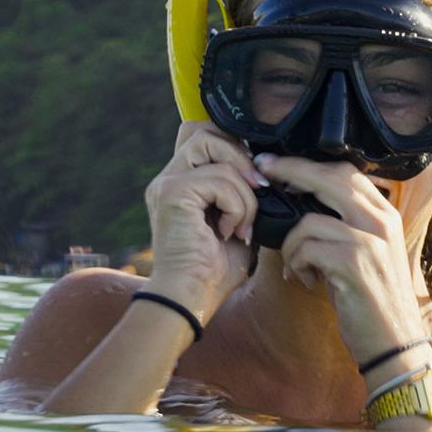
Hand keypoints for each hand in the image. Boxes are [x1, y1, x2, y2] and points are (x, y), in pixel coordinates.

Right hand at [144, 122, 265, 318]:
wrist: (190, 301)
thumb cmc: (212, 271)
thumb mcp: (235, 221)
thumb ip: (240, 191)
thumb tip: (265, 171)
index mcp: (180, 181)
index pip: (202, 135)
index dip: (231, 145)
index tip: (252, 180)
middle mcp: (168, 177)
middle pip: (207, 131)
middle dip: (241, 158)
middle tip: (256, 192)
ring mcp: (167, 182)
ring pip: (216, 149)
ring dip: (243, 188)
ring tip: (242, 223)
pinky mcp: (172, 193)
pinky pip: (220, 179)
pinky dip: (237, 206)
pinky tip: (231, 231)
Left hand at [253, 154, 427, 365]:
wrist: (395, 343)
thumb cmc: (371, 298)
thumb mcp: (365, 251)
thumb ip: (343, 222)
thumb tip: (300, 200)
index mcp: (385, 213)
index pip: (345, 171)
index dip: (309, 164)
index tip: (278, 163)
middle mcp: (381, 221)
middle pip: (329, 178)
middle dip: (290, 171)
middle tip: (264, 171)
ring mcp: (370, 241)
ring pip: (308, 221)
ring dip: (291, 245)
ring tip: (296, 266)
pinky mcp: (354, 263)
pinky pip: (306, 248)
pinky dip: (296, 264)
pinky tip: (305, 280)